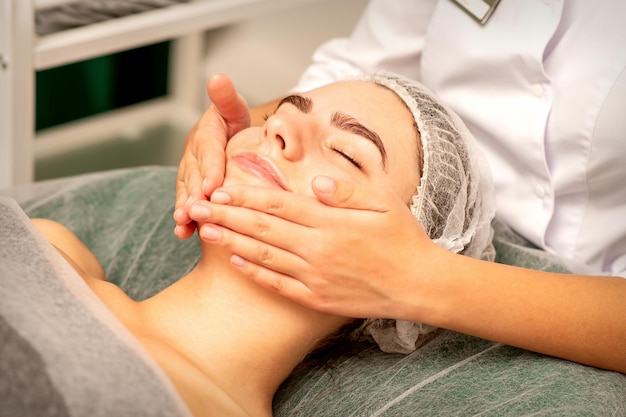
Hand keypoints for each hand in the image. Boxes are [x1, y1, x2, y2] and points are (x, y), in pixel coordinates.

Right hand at [174, 73, 249, 238]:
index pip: (208, 151)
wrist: (225, 138)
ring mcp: (189, 175)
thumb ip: (226, 97)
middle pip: (192, 176)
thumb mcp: (233, 108)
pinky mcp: (190, 191)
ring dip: (185, 208)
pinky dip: (184, 221)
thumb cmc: (233, 123)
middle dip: (192, 195)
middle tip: (194, 211)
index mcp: (206, 135)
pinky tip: (183, 234)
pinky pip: (186, 204)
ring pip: (186, 192)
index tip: (210, 185)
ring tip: (185, 223)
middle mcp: (193, 156)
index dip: (209, 168)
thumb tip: (218, 77)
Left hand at [188, 176, 440, 319]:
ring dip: (230, 242)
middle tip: (195, 207)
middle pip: (261, 229)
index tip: (219, 189)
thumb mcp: (383, 202)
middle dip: (225, 216)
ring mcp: (314, 276)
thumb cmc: (403, 238)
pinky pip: (278, 285)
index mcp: (330, 222)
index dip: (245, 197)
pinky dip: (254, 273)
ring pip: (263, 256)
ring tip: (204, 231)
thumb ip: (346, 190)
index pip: (278, 204)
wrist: (418, 285)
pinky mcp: (316, 298)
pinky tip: (234, 262)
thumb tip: (313, 181)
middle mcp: (317, 248)